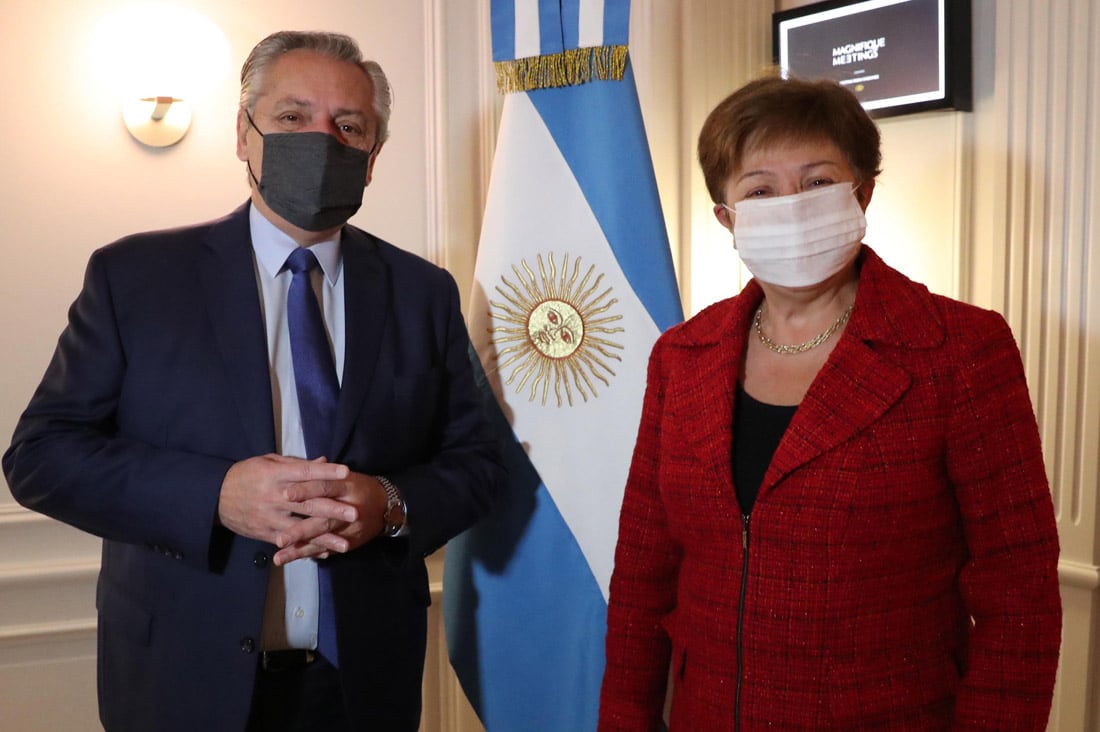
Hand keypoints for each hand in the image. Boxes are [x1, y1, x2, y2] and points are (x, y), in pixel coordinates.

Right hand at [217, 454, 353, 545]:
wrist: (215, 497)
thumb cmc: (246, 474)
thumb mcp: (269, 462)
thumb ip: (297, 464)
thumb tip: (324, 461)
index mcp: (276, 475)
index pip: (305, 473)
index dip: (326, 472)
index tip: (346, 472)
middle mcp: (274, 496)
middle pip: (307, 503)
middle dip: (332, 509)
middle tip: (355, 513)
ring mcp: (270, 517)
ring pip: (301, 528)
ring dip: (324, 537)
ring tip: (344, 544)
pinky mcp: (265, 533)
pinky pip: (289, 542)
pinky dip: (307, 548)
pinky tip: (325, 553)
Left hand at [271, 471, 388, 565]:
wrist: (387, 506)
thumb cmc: (358, 486)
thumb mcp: (343, 475)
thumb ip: (320, 473)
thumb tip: (293, 467)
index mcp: (347, 486)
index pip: (325, 486)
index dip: (306, 490)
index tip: (286, 494)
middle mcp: (350, 508)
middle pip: (323, 520)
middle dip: (301, 531)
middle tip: (280, 539)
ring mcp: (351, 528)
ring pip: (324, 539)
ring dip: (301, 548)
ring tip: (280, 556)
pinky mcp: (349, 541)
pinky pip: (327, 549)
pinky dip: (309, 554)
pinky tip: (290, 559)